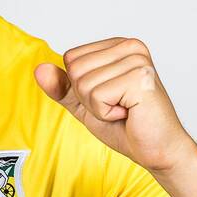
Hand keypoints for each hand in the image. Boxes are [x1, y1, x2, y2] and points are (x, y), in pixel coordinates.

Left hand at [34, 37, 196, 173]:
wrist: (156, 151)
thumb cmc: (125, 126)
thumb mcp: (84, 103)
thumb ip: (61, 86)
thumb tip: (39, 69)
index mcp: (118, 45)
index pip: (71, 58)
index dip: (79, 87)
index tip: (108, 97)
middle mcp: (130, 46)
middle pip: (75, 69)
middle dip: (88, 98)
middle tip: (117, 106)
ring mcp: (137, 60)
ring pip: (83, 83)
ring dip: (98, 107)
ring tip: (124, 110)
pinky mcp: (140, 78)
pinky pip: (96, 96)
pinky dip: (106, 113)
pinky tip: (129, 113)